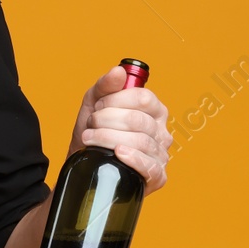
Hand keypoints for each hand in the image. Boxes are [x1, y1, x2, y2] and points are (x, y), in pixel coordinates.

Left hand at [69, 63, 173, 193]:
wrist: (86, 164)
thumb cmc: (95, 132)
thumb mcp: (94, 104)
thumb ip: (106, 85)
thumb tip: (118, 71)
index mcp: (155, 111)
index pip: (143, 98)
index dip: (116, 100)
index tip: (98, 106)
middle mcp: (162, 132)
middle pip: (138, 120)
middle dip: (107, 120)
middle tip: (91, 124)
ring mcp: (161, 154)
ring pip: (139, 141)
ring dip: (108, 138)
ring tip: (90, 138)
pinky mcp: (158, 176)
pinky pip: (149, 166)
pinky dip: (132, 158)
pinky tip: (118, 153)